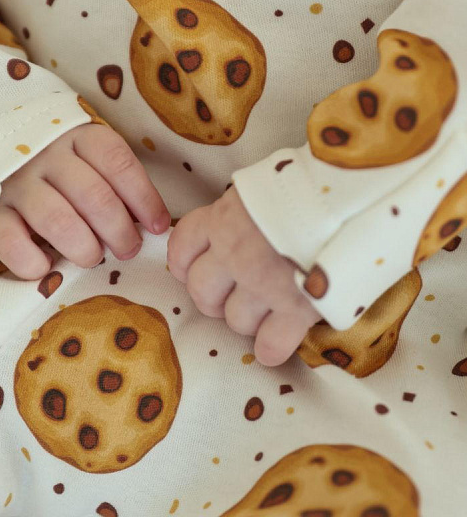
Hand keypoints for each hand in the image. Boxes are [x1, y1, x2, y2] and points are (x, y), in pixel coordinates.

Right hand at [0, 123, 170, 278]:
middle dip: (119, 230)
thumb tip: (155, 225)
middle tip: (128, 249)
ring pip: (56, 219)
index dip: (144, 198)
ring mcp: (17, 183)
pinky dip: (31, 260)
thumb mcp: (93, 160)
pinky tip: (47, 267)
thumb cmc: (65, 166)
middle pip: (93, 194)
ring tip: (93, 258)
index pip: (117, 162)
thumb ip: (119, 184)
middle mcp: (47, 155)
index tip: (158, 227)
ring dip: (83, 247)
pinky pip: (8, 240)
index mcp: (79, 137)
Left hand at [167, 186, 319, 365]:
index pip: (182, 247)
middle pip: (201, 292)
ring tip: (265, 311)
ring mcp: (262, 284)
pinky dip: (271, 348)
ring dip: (247, 320)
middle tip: (231, 295)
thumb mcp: (265, 186)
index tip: (191, 270)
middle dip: (213, 298)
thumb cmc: (310, 184)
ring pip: (235, 320)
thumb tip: (245, 218)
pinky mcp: (295, 308)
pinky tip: (275, 344)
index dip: (184, 263)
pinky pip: (270, 344)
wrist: (350, 195)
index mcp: (223, 218)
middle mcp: (234, 253)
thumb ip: (247, 208)